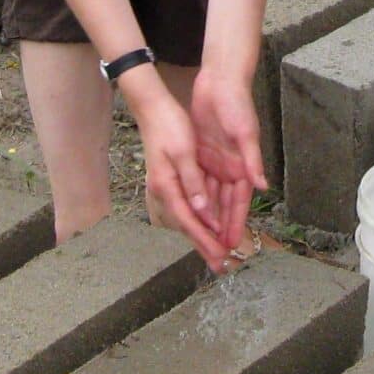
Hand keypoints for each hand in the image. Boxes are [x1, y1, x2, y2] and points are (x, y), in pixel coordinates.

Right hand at [130, 80, 240, 271]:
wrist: (153, 108)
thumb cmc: (169, 126)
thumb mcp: (184, 152)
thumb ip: (193, 183)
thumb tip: (203, 212)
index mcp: (167, 186)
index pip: (189, 220)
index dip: (205, 239)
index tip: (220, 255)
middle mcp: (165, 190)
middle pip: (187, 224)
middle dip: (204, 245)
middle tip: (220, 266)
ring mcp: (167, 186)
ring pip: (188, 217)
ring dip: (203, 235)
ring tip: (217, 252)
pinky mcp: (172, 179)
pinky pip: (188, 205)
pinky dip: (200, 219)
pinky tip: (209, 226)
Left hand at [189, 65, 267, 254]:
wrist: (221, 80)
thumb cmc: (237, 104)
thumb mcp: (244, 132)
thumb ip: (251, 160)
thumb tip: (261, 186)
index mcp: (244, 165)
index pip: (238, 202)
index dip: (235, 223)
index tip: (231, 244)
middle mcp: (231, 167)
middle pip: (224, 204)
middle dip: (220, 227)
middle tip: (215, 251)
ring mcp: (216, 161)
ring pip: (211, 195)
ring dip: (207, 215)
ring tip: (202, 238)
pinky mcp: (203, 153)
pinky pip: (199, 180)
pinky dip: (196, 196)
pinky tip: (189, 211)